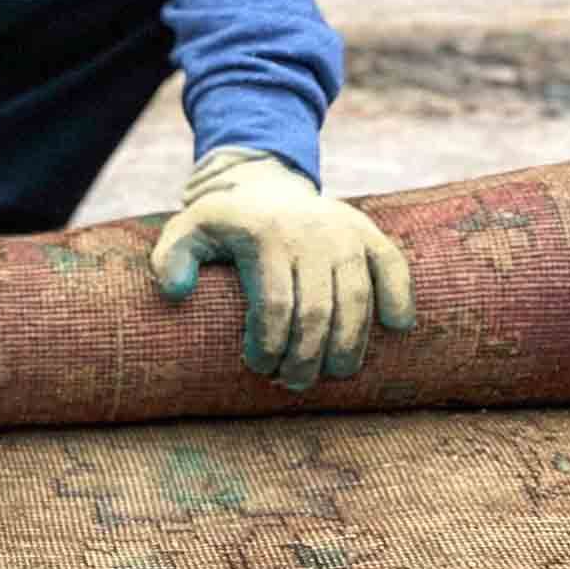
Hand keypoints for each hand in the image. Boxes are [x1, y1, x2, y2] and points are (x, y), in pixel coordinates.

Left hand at [149, 148, 415, 389]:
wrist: (263, 185)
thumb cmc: (221, 225)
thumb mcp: (185, 232)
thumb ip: (170, 260)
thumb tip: (176, 291)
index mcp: (266, 237)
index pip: (274, 305)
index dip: (269, 346)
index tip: (259, 367)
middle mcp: (311, 233)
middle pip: (316, 311)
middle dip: (305, 358)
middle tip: (292, 384)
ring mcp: (344, 232)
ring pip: (356, 300)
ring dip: (347, 347)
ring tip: (333, 375)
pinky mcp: (368, 233)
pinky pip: (392, 266)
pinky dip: (399, 298)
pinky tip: (395, 330)